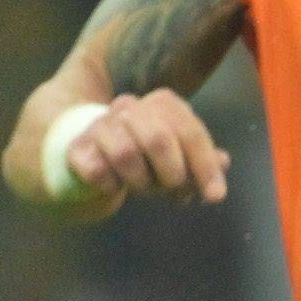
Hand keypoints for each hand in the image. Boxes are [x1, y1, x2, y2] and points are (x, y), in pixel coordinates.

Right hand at [38, 92, 231, 217]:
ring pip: (124, 154)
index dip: (205, 166)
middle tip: (172, 189)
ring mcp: (100, 125)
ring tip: (145, 187)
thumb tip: (223, 162)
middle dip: (172, 174)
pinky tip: (116, 185)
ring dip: (141, 182)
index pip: (189, 131)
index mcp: (163, 104)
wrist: (99, 152)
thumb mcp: (184, 156)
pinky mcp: (77, 147)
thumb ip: (206, 160)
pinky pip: (96, 171)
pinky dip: (112, 186)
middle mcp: (130, 106)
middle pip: (157, 139)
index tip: (215, 196)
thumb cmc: (151, 155)